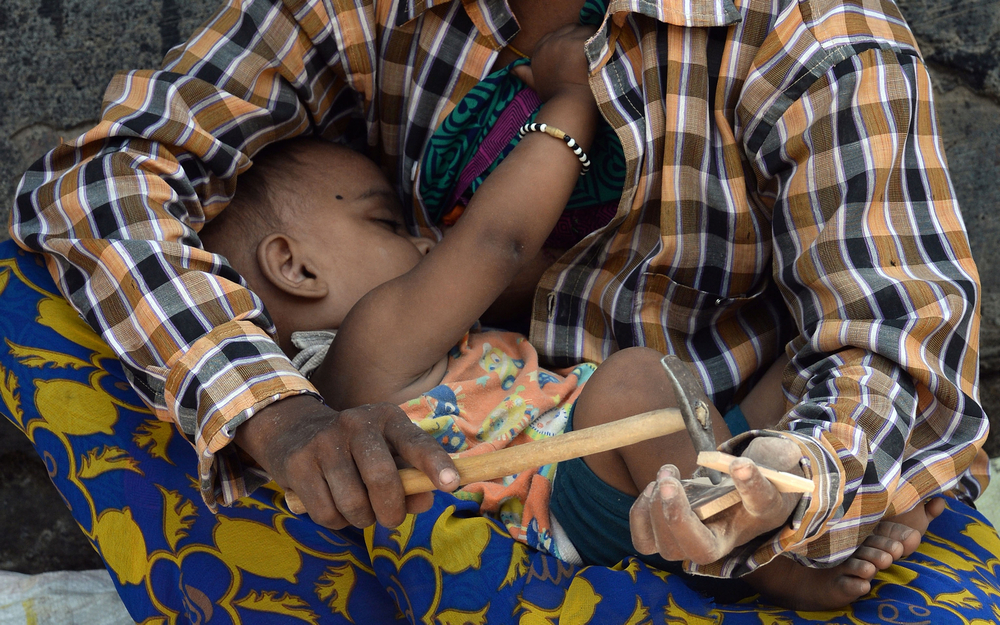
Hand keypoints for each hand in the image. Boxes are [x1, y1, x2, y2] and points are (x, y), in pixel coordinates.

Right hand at [235, 394, 458, 528]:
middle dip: (391, 511)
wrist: (295, 432)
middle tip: (391, 519)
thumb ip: (412, 479)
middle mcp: (356, 424)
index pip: (416, 442)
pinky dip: (336, 522)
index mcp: (387, 419)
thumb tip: (425, 501)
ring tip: (360, 510)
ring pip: (353, 503)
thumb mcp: (388, 454)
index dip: (435, 464)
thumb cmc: (357, 451)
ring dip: (362, 519)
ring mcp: (324, 442)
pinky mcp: (299, 464)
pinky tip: (334, 506)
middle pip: (382, 478)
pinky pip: (327, 513)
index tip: (452, 484)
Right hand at [511, 24, 596, 103]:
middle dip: (581, 38)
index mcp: (540, 49)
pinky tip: (604, 54)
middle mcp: (550, 42)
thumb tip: (512, 69)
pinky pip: (596, 34)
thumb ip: (525, 74)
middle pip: (571, 29)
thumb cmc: (555, 98)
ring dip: (594, 39)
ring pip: (585, 29)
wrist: (568, 106)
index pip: (557, 35)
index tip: (576, 56)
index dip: (569, 43)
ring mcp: (566, 41)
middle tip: (590, 55)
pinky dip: (602, 42)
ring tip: (598, 55)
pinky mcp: (581, 42)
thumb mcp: (536, 85)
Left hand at [629, 437, 805, 563]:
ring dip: (655, 510)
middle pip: (694, 549)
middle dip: (675, 514)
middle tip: (669, 478)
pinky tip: (652, 489)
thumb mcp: (764, 478)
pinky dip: (641, 513)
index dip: (748, 488)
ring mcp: (686, 545)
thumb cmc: (749, 490)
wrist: (732, 501)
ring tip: (665, 476)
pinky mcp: (664, 537)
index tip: (740, 464)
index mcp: (748, 525)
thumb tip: (739, 466)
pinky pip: (643, 539)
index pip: (750, 514)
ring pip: (663, 546)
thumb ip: (759, 471)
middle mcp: (715, 545)